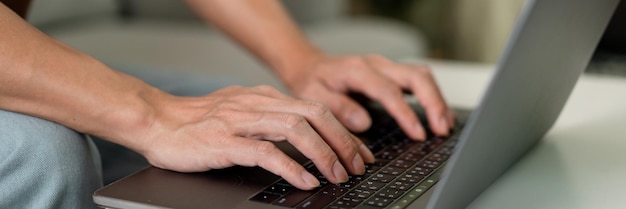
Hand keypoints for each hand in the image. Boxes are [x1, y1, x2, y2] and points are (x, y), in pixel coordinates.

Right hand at [134, 85, 374, 189]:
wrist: (156, 121)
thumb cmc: (196, 123)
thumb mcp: (241, 113)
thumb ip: (269, 121)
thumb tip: (304, 139)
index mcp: (264, 98)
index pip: (316, 109)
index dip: (343, 132)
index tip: (359, 152)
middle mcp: (257, 104)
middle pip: (314, 115)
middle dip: (342, 142)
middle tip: (357, 166)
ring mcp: (241, 121)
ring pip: (296, 130)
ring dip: (323, 154)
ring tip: (337, 175)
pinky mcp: (225, 140)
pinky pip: (266, 152)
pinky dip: (291, 167)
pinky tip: (305, 181)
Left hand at [282, 54, 454, 139]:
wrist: (309, 65)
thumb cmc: (311, 81)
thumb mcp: (313, 96)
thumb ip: (337, 108)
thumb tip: (364, 123)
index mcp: (357, 71)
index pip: (389, 91)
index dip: (406, 113)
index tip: (418, 133)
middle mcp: (376, 65)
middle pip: (415, 77)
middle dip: (433, 103)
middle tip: (441, 129)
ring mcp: (386, 67)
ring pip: (422, 76)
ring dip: (437, 100)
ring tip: (444, 125)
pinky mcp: (391, 73)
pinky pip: (419, 81)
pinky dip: (432, 97)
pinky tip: (439, 115)